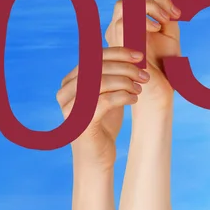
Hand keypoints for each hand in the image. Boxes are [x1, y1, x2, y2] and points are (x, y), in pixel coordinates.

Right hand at [56, 47, 148, 169]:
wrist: (97, 157)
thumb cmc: (103, 123)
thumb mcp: (107, 93)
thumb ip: (111, 75)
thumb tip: (131, 56)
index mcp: (70, 81)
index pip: (93, 57)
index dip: (117, 53)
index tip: (139, 55)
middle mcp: (65, 92)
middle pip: (96, 67)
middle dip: (125, 68)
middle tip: (144, 75)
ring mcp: (70, 107)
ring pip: (100, 81)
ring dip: (125, 82)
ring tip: (139, 89)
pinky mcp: (80, 121)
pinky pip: (104, 101)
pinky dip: (123, 96)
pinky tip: (134, 99)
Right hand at [105, 0, 181, 108]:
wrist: (156, 96)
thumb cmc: (162, 71)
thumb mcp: (169, 36)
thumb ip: (169, 14)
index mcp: (129, 23)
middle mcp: (118, 28)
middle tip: (175, 9)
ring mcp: (115, 37)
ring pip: (125, 7)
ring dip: (150, 6)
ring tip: (167, 20)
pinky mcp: (116, 47)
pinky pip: (124, 23)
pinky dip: (142, 22)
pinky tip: (157, 29)